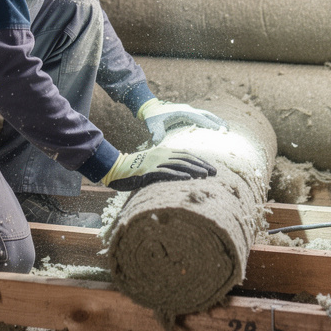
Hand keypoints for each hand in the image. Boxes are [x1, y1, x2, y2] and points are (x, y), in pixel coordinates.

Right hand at [102, 147, 216, 190]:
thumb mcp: (153, 166)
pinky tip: (189, 178)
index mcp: (164, 152)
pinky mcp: (148, 171)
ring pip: (179, 164)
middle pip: (186, 158)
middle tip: (215, 173)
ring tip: (206, 175)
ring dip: (194, 169)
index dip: (200, 161)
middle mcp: (161, 154)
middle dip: (202, 165)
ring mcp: (155, 162)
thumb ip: (166, 167)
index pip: (186, 155)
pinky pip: (166, 172)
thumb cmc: (135, 170)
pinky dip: (178, 175)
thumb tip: (181, 175)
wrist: (116, 168)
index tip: (211, 168)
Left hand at [137, 99, 226, 143]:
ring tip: (226, 129)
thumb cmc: (153, 117)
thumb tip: (157, 141)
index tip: (221, 131)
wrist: (151, 107)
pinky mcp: (189, 113)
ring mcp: (190, 111)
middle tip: (228, 130)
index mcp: (184, 112)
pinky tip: (215, 128)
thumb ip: (156, 132)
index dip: (210, 124)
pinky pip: (203, 117)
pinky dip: (210, 121)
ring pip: (207, 115)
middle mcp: (189, 110)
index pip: (200, 119)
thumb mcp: (153, 125)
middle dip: (218, 122)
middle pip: (208, 115)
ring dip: (216, 121)